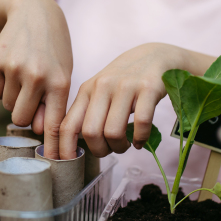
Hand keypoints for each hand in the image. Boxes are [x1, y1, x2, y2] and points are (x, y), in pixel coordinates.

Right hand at [0, 0, 71, 158]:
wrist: (34, 11)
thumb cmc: (53, 49)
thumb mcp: (63, 73)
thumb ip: (53, 103)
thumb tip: (37, 130)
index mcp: (60, 82)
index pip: (54, 124)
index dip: (53, 146)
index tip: (55, 162)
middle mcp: (37, 76)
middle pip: (22, 120)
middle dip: (25, 114)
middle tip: (32, 97)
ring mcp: (15, 68)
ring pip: (7, 107)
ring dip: (14, 99)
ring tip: (24, 77)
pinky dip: (0, 88)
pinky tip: (12, 70)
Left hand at [59, 43, 185, 158]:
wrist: (155, 56)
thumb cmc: (124, 79)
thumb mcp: (99, 90)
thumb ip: (87, 112)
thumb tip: (73, 145)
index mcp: (86, 90)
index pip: (67, 125)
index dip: (64, 149)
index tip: (67, 164)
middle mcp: (103, 86)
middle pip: (91, 133)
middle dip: (100, 150)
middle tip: (110, 150)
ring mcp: (126, 87)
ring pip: (114, 132)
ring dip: (119, 147)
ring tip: (125, 145)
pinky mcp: (149, 88)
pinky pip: (141, 124)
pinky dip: (140, 139)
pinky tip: (139, 141)